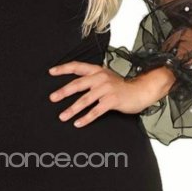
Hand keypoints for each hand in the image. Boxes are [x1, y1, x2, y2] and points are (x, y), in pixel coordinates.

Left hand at [48, 61, 175, 126]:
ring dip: (72, 109)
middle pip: (78, 84)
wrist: (140, 91)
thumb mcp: (106, 78)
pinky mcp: (112, 100)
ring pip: (85, 100)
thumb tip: (72, 86)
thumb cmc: (120, 87)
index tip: (51, 72)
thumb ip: (91, 79)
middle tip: (52, 98)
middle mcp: (100, 78)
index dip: (63, 68)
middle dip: (63, 92)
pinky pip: (96, 111)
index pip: (77, 67)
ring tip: (62, 116)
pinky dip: (86, 118)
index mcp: (97, 71)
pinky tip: (78, 123)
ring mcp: (107, 89)